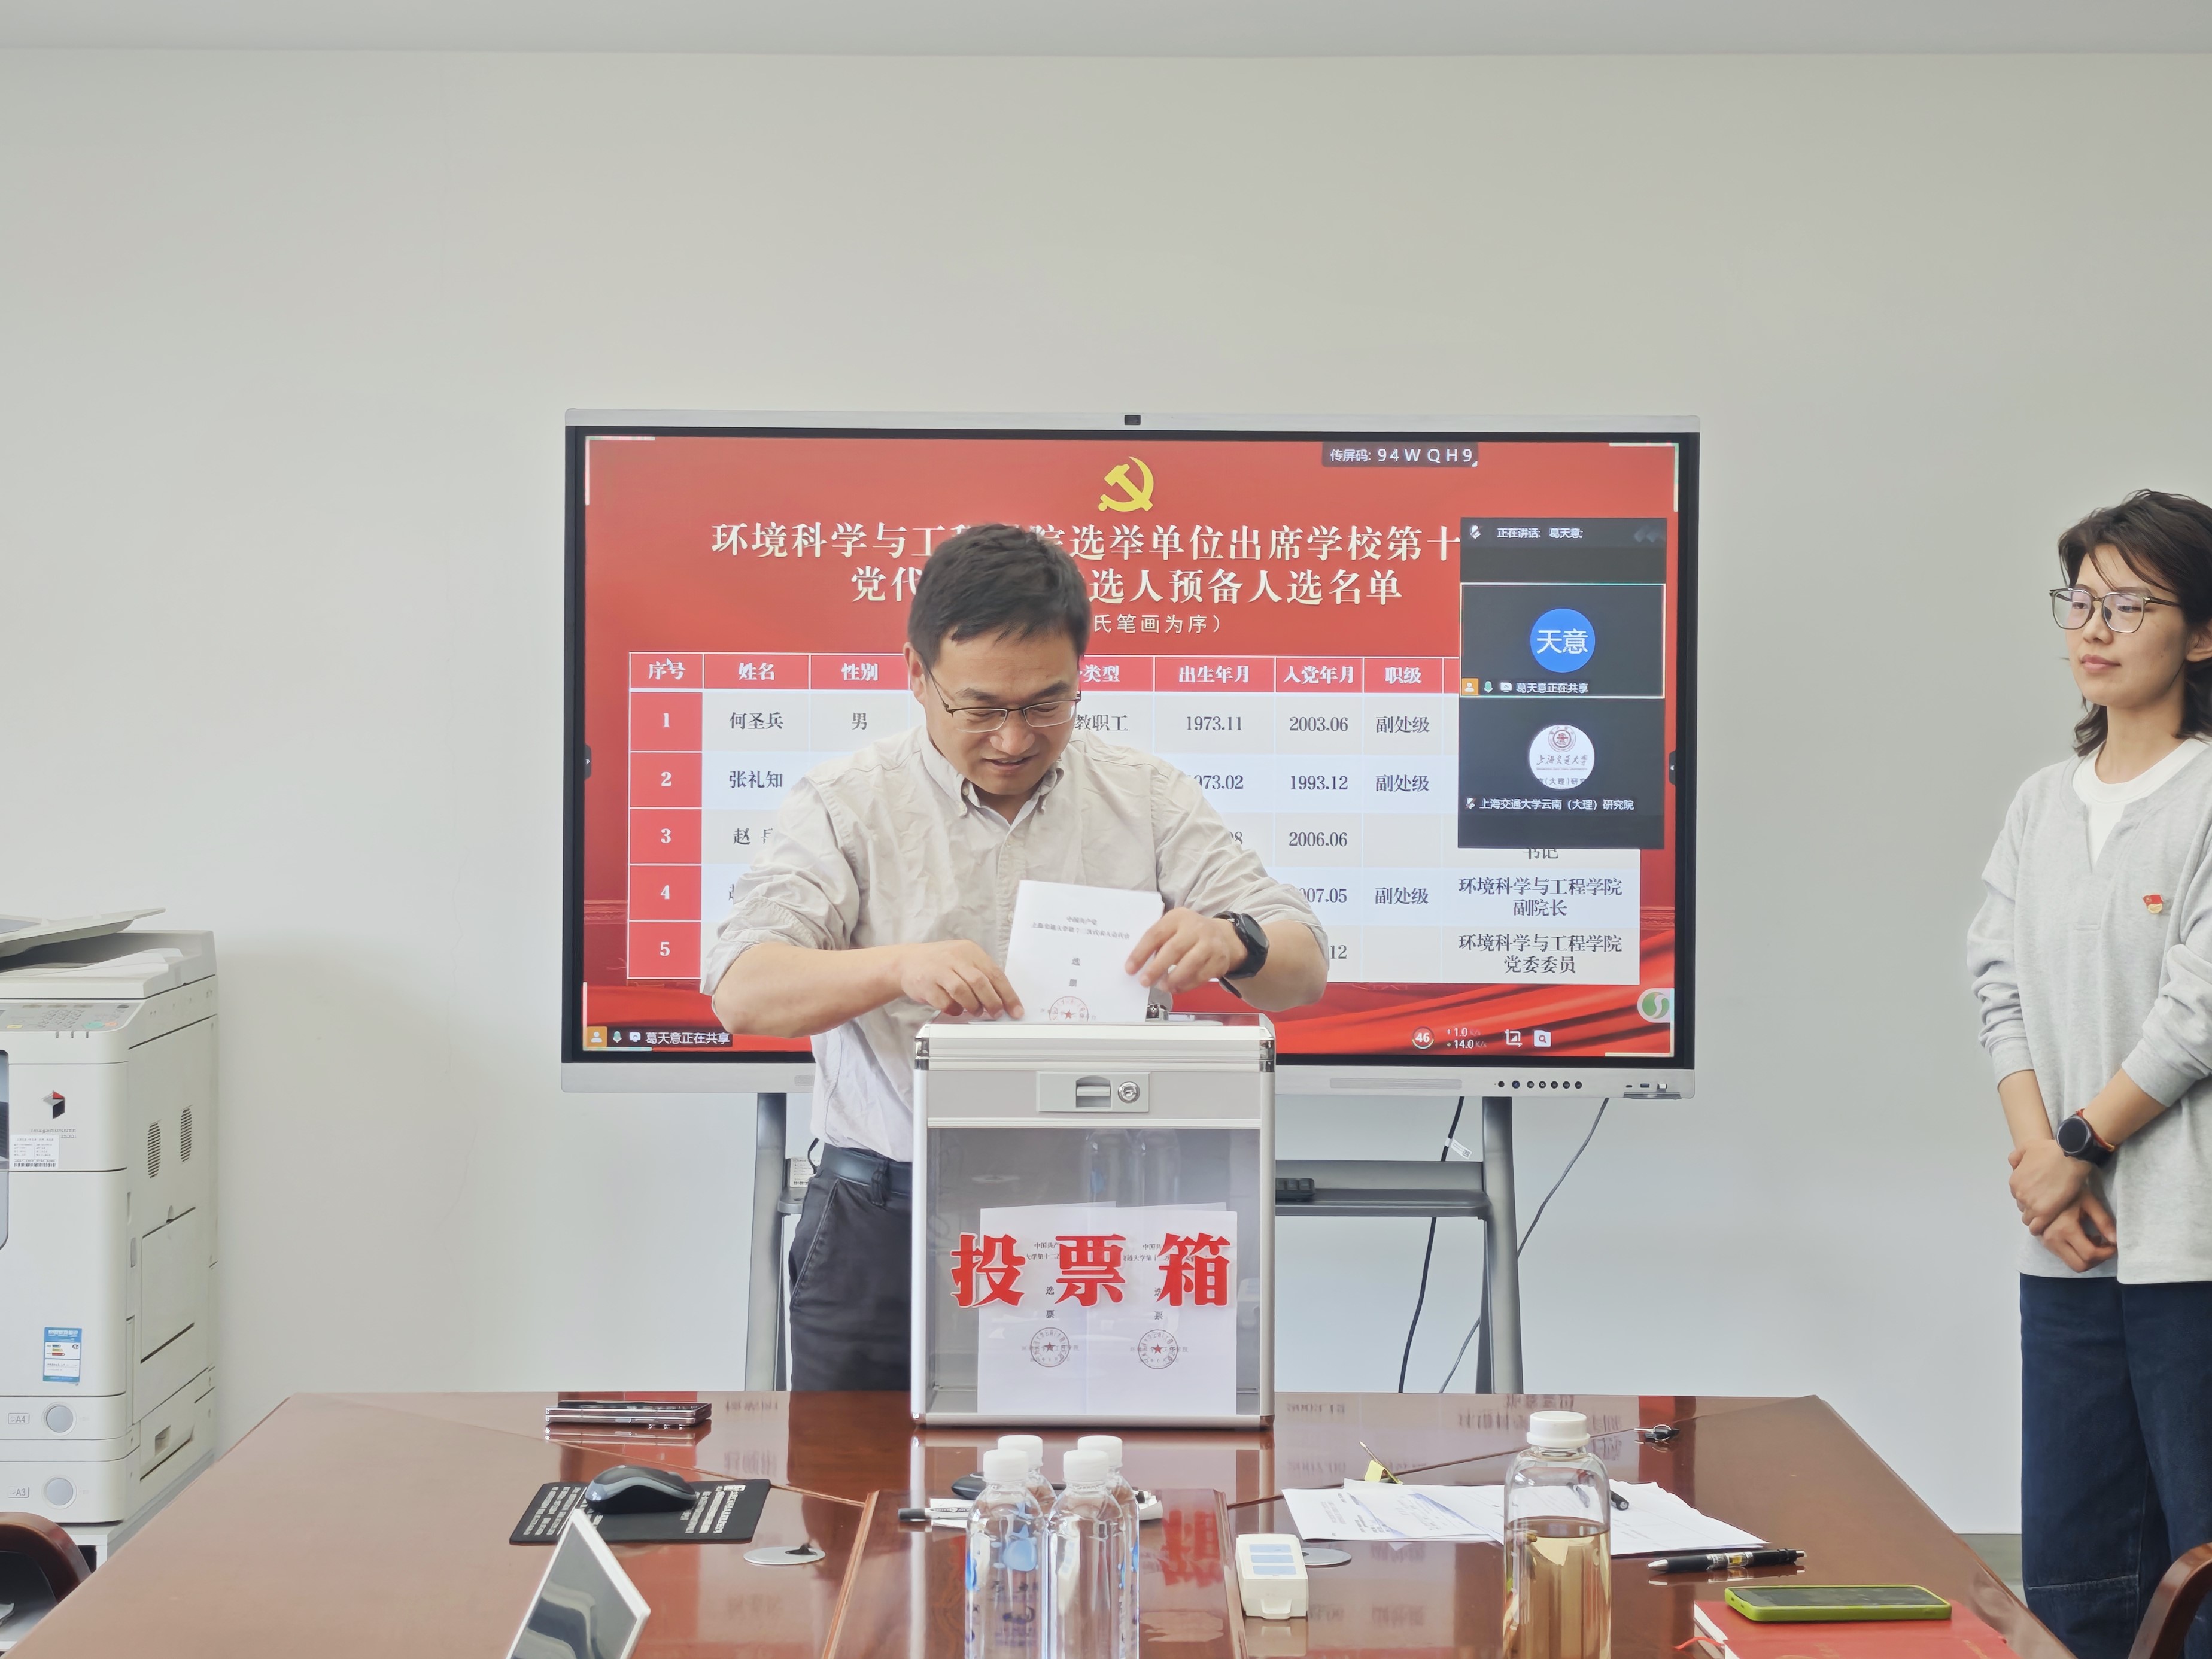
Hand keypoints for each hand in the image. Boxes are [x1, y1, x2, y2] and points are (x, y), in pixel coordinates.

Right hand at [895, 940, 1021, 1019]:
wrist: (906, 962)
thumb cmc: (940, 964)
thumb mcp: (962, 960)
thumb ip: (980, 974)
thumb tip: (1003, 998)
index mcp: (970, 951)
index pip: (995, 973)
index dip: (1007, 994)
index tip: (1016, 1010)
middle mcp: (955, 957)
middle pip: (980, 982)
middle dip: (992, 1002)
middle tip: (996, 1014)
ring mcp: (939, 970)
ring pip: (962, 991)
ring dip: (973, 1006)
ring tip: (975, 1011)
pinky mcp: (926, 983)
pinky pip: (944, 1001)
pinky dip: (953, 1009)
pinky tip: (955, 1009)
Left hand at [1126, 908, 1247, 993]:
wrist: (1223, 936)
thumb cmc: (1189, 933)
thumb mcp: (1174, 927)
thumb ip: (1158, 941)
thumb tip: (1137, 965)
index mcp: (1178, 917)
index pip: (1156, 934)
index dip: (1141, 952)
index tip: (1129, 968)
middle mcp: (1195, 928)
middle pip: (1173, 949)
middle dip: (1156, 968)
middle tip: (1144, 982)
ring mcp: (1210, 944)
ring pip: (1189, 964)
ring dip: (1172, 979)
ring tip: (1161, 986)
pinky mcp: (1219, 960)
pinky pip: (1201, 976)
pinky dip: (1186, 985)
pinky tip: (1176, 988)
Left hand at [2009, 1139, 2089, 1234]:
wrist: (2070, 1157)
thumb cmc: (2050, 1151)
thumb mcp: (2027, 1148)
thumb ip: (2016, 1158)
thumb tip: (2014, 1167)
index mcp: (2014, 1181)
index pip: (2018, 1195)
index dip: (2029, 1196)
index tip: (2039, 1196)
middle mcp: (2019, 1194)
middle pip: (2023, 1207)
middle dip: (2032, 1206)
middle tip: (2045, 1204)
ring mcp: (2031, 1205)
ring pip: (2029, 1219)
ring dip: (2036, 1218)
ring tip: (2048, 1215)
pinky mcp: (2045, 1213)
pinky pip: (2037, 1227)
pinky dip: (2040, 1228)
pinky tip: (2048, 1224)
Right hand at [2039, 1192, 2117, 1272]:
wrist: (2043, 1187)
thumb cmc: (2070, 1192)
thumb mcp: (2090, 1202)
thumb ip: (2104, 1222)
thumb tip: (2116, 1241)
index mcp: (2064, 1229)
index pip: (2089, 1254)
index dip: (2106, 1254)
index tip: (2114, 1245)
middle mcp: (2052, 1240)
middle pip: (2080, 1266)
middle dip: (2097, 1260)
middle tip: (2106, 1247)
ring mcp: (2046, 1243)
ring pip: (2072, 1264)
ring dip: (2088, 1258)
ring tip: (2094, 1240)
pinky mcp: (2044, 1243)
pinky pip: (2065, 1257)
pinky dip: (2078, 1254)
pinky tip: (2083, 1239)